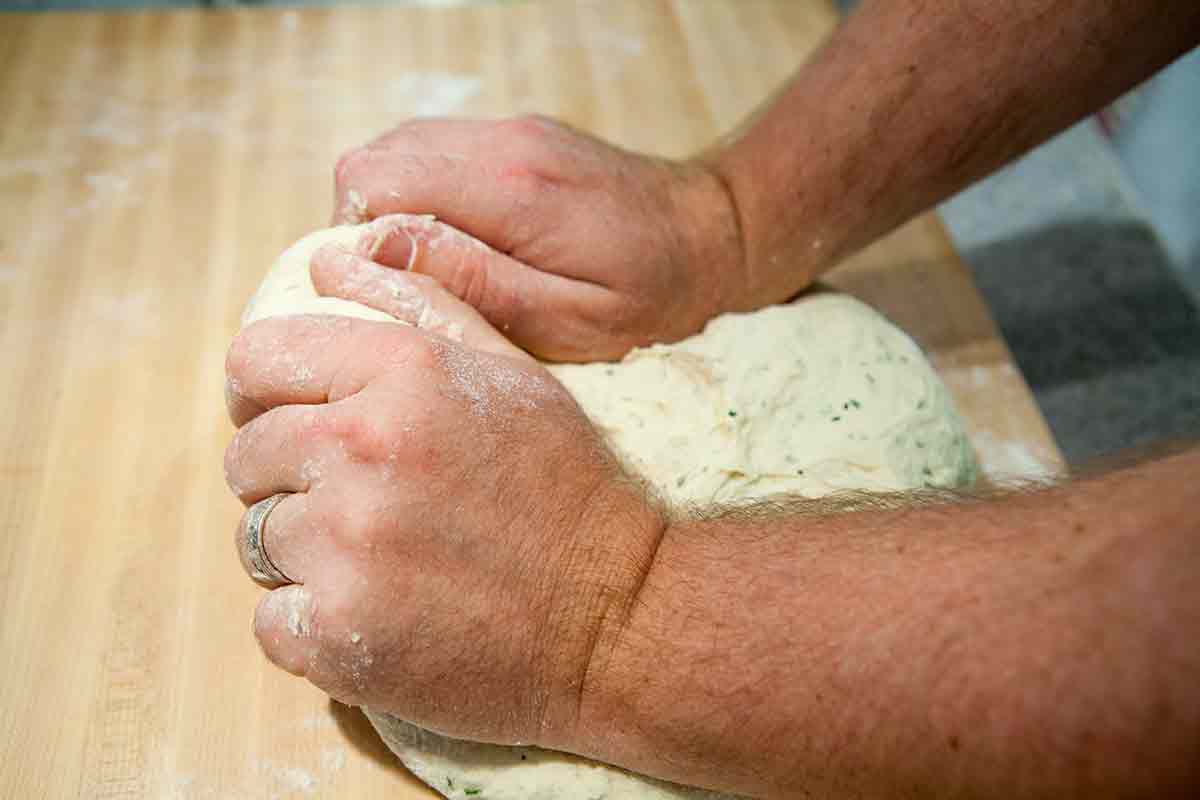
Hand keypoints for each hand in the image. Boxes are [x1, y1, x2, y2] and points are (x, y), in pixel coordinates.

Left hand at [223, 273, 665, 748]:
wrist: (620, 616)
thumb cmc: (568, 487)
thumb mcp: (513, 374)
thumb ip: (421, 305)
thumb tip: (328, 259)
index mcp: (403, 373)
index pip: (256, 359)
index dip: (261, 391)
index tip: (284, 418)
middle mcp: (364, 448)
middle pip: (248, 455)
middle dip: (289, 478)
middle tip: (357, 504)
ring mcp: (346, 546)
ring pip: (256, 540)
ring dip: (304, 554)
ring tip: (381, 563)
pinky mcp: (338, 634)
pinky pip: (270, 620)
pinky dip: (310, 626)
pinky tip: (378, 616)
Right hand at [328, 115, 745, 361]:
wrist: (717, 235)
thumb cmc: (653, 295)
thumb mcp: (567, 318)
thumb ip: (473, 282)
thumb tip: (377, 249)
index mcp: (511, 190)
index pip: (374, 182)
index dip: (354, 240)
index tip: (381, 289)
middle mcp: (504, 142)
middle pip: (372, 159)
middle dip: (365, 225)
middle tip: (404, 284)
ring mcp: (513, 131)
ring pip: (398, 149)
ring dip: (394, 209)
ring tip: (435, 266)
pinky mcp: (521, 136)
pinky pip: (439, 151)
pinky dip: (427, 194)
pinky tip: (464, 240)